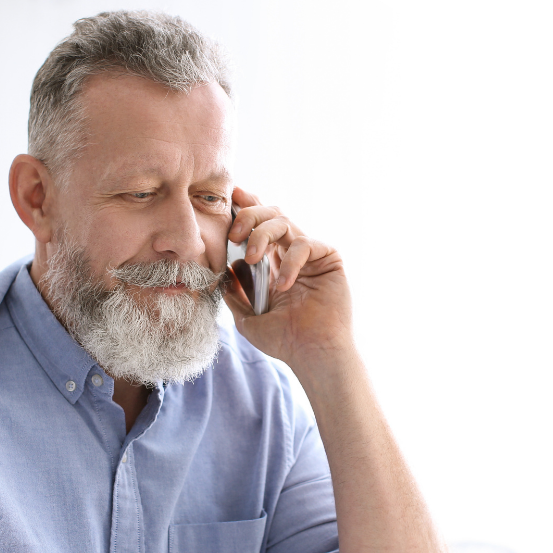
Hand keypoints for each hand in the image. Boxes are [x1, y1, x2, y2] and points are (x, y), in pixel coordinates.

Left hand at [224, 187, 352, 364]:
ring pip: (284, 221)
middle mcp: (292, 253)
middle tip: (233, 234)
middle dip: (248, 216)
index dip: (246, 207)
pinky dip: (289, 262)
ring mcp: (311, 254)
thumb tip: (223, 270)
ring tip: (252, 259)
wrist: (312, 354)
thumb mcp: (247, 317)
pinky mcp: (329, 258)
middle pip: (271, 213)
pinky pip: (305, 244)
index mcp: (274, 262)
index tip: (230, 198)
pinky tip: (283, 285)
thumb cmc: (285, 340)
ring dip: (261, 235)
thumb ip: (234, 293)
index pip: (259, 225)